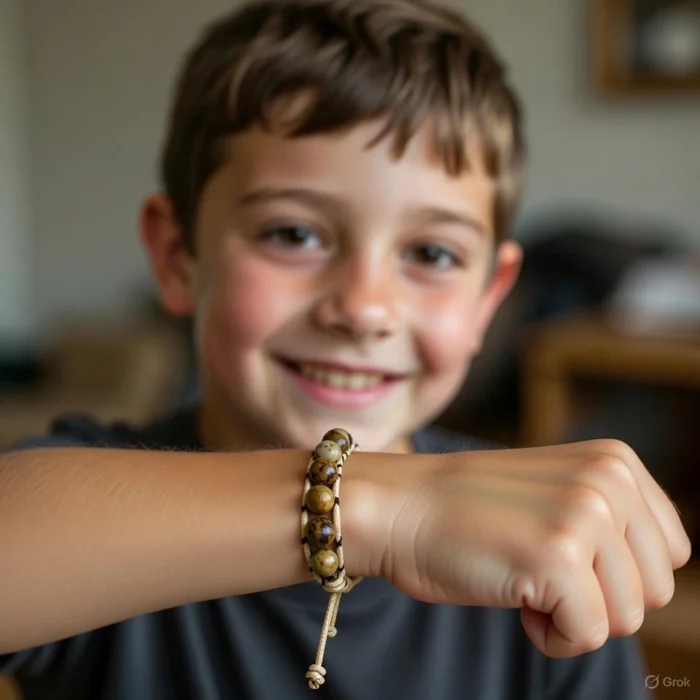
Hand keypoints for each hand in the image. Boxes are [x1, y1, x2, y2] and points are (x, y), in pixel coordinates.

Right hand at [377, 440, 690, 657]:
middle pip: (654, 590)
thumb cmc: (469, 512)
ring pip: (627, 618)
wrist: (400, 508)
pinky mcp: (559, 556)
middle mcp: (609, 480)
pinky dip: (550, 635)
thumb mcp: (558, 494)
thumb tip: (659, 577)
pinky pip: (588, 636)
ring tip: (522, 572)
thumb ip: (613, 518)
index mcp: (616, 461)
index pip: (670, 554)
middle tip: (538, 564)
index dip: (616, 572)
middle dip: (599, 597)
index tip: (562, 552)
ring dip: (572, 614)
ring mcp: (585, 515)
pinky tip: (512, 593)